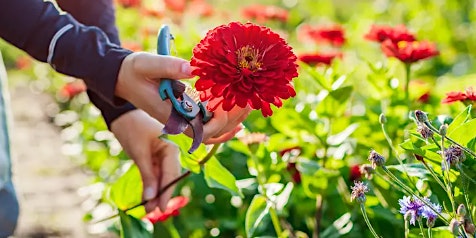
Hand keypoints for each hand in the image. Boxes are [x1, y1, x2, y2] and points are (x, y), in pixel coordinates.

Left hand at [110, 109, 179, 212]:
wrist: (122, 115)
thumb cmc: (133, 129)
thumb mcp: (139, 153)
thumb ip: (147, 176)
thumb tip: (150, 198)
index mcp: (172, 147)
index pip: (172, 173)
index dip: (167, 191)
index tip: (162, 207)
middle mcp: (171, 152)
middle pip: (169, 177)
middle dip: (161, 194)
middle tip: (154, 210)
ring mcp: (163, 156)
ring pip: (162, 178)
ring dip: (155, 192)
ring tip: (148, 208)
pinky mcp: (154, 158)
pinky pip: (155, 175)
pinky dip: (151, 186)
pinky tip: (147, 198)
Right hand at [115, 52, 249, 142]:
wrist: (123, 78)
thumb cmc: (135, 71)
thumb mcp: (148, 64)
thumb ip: (169, 67)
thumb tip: (193, 69)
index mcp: (170, 113)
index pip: (199, 129)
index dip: (219, 122)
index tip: (233, 104)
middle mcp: (178, 121)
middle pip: (211, 133)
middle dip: (232, 120)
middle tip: (250, 102)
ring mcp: (182, 120)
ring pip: (211, 133)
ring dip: (231, 123)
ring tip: (249, 107)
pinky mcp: (185, 114)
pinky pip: (206, 127)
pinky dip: (223, 126)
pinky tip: (238, 118)